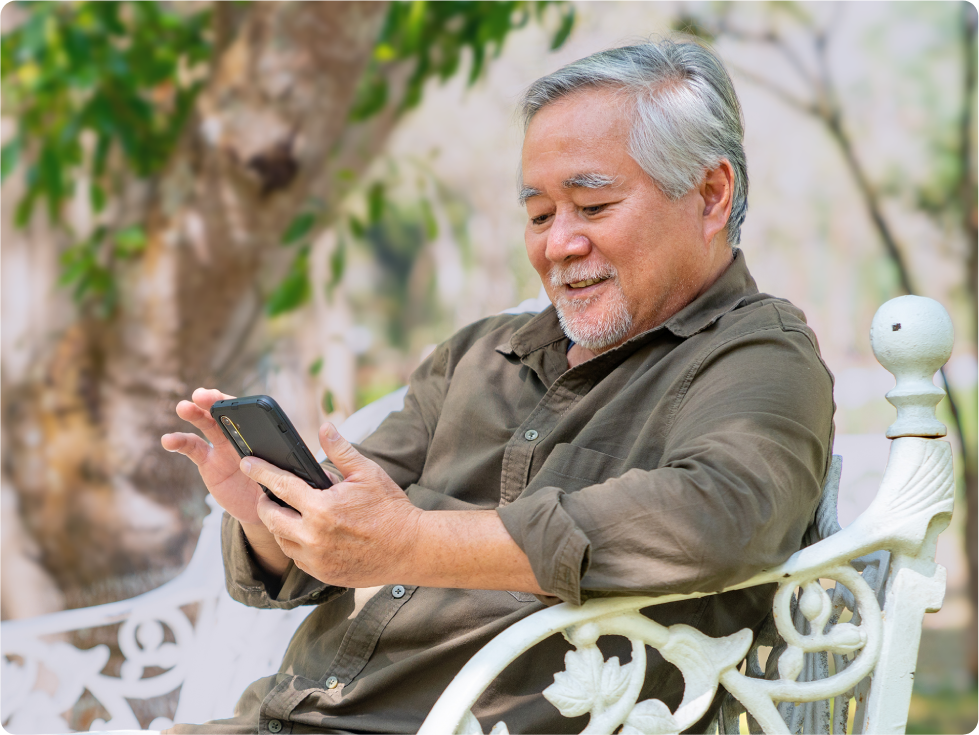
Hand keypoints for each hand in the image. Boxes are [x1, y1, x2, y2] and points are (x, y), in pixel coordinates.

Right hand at [161, 388, 265, 524]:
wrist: (261, 508)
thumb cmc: (276, 485)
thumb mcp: (283, 474)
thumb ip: (277, 465)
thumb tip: (277, 459)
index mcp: (259, 432)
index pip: (246, 412)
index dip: (234, 404)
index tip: (224, 400)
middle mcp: (239, 435)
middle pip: (223, 413)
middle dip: (212, 401)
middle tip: (200, 395)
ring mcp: (221, 448)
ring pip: (206, 425)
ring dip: (194, 414)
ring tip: (183, 407)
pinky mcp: (208, 463)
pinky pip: (193, 449)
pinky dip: (179, 442)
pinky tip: (168, 440)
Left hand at [240, 422, 422, 586]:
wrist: (411, 549)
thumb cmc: (390, 509)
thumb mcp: (367, 473)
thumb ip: (341, 451)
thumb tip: (325, 426)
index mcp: (322, 508)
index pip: (280, 485)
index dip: (261, 471)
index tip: (247, 463)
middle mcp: (313, 536)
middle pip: (271, 517)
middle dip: (265, 502)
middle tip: (267, 493)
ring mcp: (316, 559)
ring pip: (281, 539)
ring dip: (279, 524)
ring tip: (287, 511)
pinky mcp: (322, 573)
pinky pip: (296, 558)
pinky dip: (295, 543)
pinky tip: (304, 533)